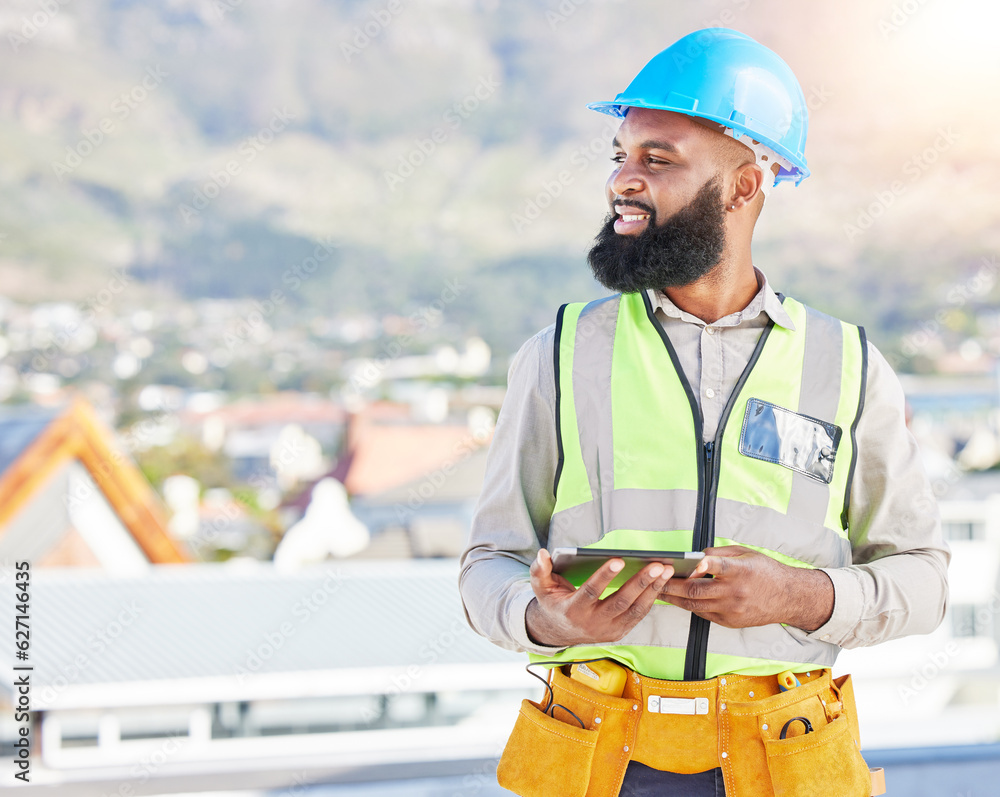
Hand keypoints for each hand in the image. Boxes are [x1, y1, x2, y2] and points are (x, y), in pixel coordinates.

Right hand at [525, 548, 673, 646]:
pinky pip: (638, 616)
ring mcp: (607, 630)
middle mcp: (592, 623)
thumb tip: (543, 554)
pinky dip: (651, 599)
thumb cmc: (553, 602)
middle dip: (640, 583)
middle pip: (620, 602)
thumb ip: (539, 570)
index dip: (604, 576)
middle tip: (657, 565)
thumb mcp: (541, 587)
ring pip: (634, 610)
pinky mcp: (618, 632)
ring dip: (652, 590)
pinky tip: (661, 583)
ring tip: (666, 571)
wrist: (558, 632)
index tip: (618, 560)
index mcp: (573, 610)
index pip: (591, 592)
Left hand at [659, 546, 833, 631]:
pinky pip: (702, 613)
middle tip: (652, 578)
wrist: (788, 598)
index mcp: (741, 571)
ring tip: (657, 589)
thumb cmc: (765, 571)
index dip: (702, 565)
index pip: (719, 566)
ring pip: (694, 605)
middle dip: (670, 585)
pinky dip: (688, 605)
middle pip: (696, 591)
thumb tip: (694, 556)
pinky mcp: (729, 622)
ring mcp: (732, 610)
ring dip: (673, 598)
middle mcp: (735, 592)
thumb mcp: (746, 553)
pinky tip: (676, 598)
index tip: (688, 562)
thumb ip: (719, 554)